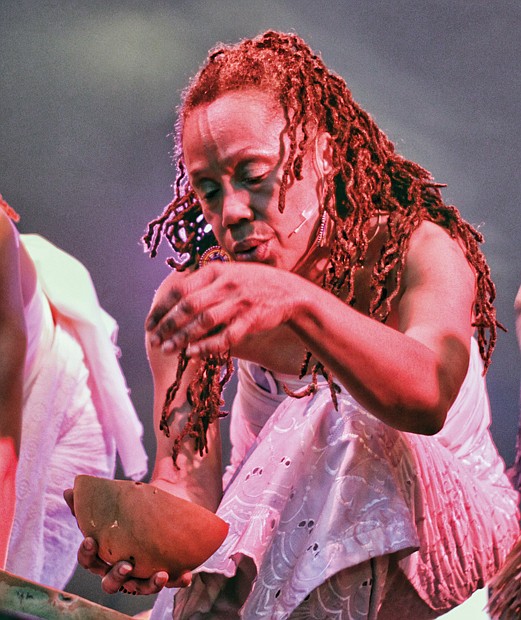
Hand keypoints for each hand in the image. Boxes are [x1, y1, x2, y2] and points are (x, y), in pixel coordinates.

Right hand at [63, 489, 191, 593]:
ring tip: (161, 574)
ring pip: (139, 588)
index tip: (90, 541)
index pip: (89, 560)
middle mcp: (121, 569)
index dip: (87, 554)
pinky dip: (176, 580)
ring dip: (149, 584)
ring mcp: (142, 575)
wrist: (164, 513)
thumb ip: (90, 502)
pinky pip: (170, 582)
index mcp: (104, 554)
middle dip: (117, 576)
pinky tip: (185, 575)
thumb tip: (68, 490)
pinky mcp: (165, 574)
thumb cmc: (131, 515)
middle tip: (127, 565)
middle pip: (110, 583)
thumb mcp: (114, 506)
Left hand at [146, 262, 302, 357]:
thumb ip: (205, 282)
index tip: (150, 324)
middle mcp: (225, 284)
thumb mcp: (229, 273)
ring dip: (183, 337)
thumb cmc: (253, 284)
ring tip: (168, 350)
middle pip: (188, 306)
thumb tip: (173, 296)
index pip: (180, 289)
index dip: (161, 308)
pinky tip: (193, 353)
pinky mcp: (251, 319)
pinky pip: (225, 336)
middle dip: (167, 325)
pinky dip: (208, 346)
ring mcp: (239, 302)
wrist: (289, 292)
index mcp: (215, 270)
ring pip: (204, 322)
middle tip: (154, 341)